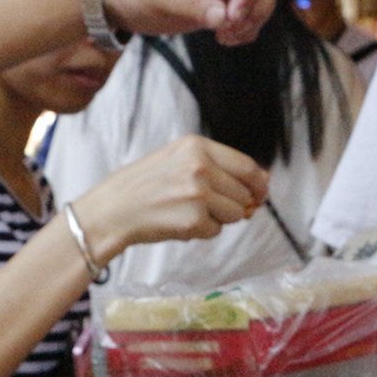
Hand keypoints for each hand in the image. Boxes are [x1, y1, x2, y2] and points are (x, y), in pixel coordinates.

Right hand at [70, 135, 268, 259]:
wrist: (113, 209)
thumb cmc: (146, 185)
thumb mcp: (179, 160)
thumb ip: (219, 166)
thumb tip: (264, 181)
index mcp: (197, 146)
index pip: (246, 165)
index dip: (258, 182)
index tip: (260, 192)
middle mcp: (200, 166)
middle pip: (244, 193)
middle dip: (235, 204)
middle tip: (208, 205)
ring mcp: (198, 194)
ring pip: (235, 214)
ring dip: (219, 218)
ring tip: (188, 210)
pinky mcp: (194, 220)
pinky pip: (216, 231)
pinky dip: (202, 231)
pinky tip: (179, 221)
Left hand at [103, 0, 278, 45]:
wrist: (119, 1)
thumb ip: (193, 7)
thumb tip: (225, 18)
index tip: (232, 20)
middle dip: (258, 6)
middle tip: (234, 27)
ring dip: (253, 20)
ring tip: (226, 36)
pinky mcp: (219, 4)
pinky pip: (247, 15)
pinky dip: (245, 30)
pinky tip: (223, 39)